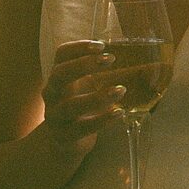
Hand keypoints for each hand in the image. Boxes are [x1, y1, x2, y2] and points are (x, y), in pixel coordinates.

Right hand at [40, 40, 124, 156]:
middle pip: (59, 74)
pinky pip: (81, 128)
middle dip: (83, 65)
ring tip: (121, 90)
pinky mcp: (64, 136)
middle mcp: (52, 94)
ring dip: (97, 97)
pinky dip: (101, 120)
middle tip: (110, 59)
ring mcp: (55, 116)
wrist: (64, 142)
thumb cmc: (79, 107)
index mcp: (58, 77)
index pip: (61, 55)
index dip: (78, 47)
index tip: (101, 46)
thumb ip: (98, 72)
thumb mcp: (84, 86)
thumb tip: (136, 56)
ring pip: (70, 105)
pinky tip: (119, 112)